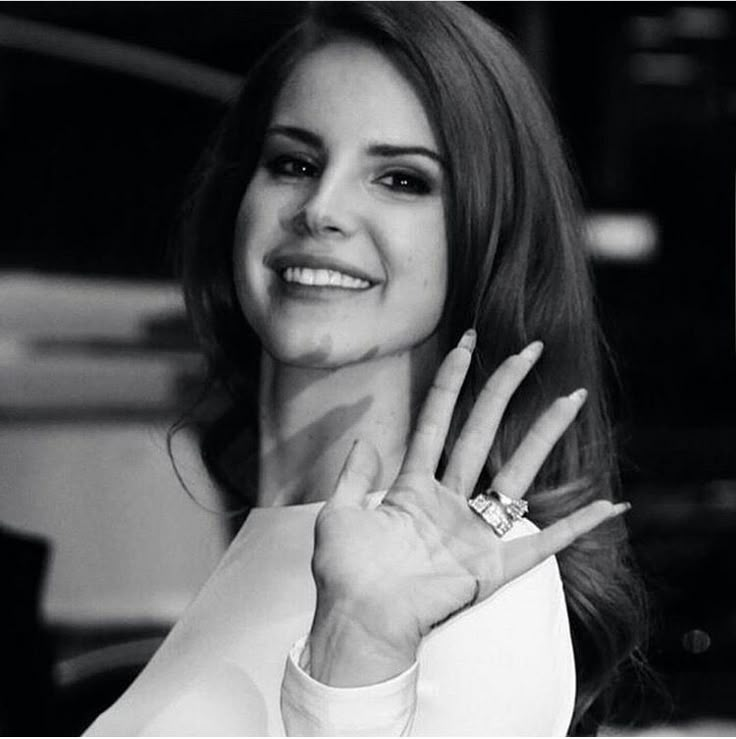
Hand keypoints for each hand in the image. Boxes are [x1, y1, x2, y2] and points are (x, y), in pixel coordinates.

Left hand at [307, 330, 627, 685]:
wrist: (358, 624)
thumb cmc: (345, 574)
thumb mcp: (339, 514)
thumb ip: (355, 474)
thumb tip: (366, 437)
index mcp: (413, 487)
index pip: (437, 420)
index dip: (451, 382)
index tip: (467, 344)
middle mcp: (448, 501)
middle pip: (482, 432)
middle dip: (504, 389)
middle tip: (529, 351)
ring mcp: (473, 531)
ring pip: (516, 472)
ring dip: (545, 436)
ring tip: (571, 398)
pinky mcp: (492, 566)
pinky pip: (543, 544)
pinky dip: (578, 527)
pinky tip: (611, 505)